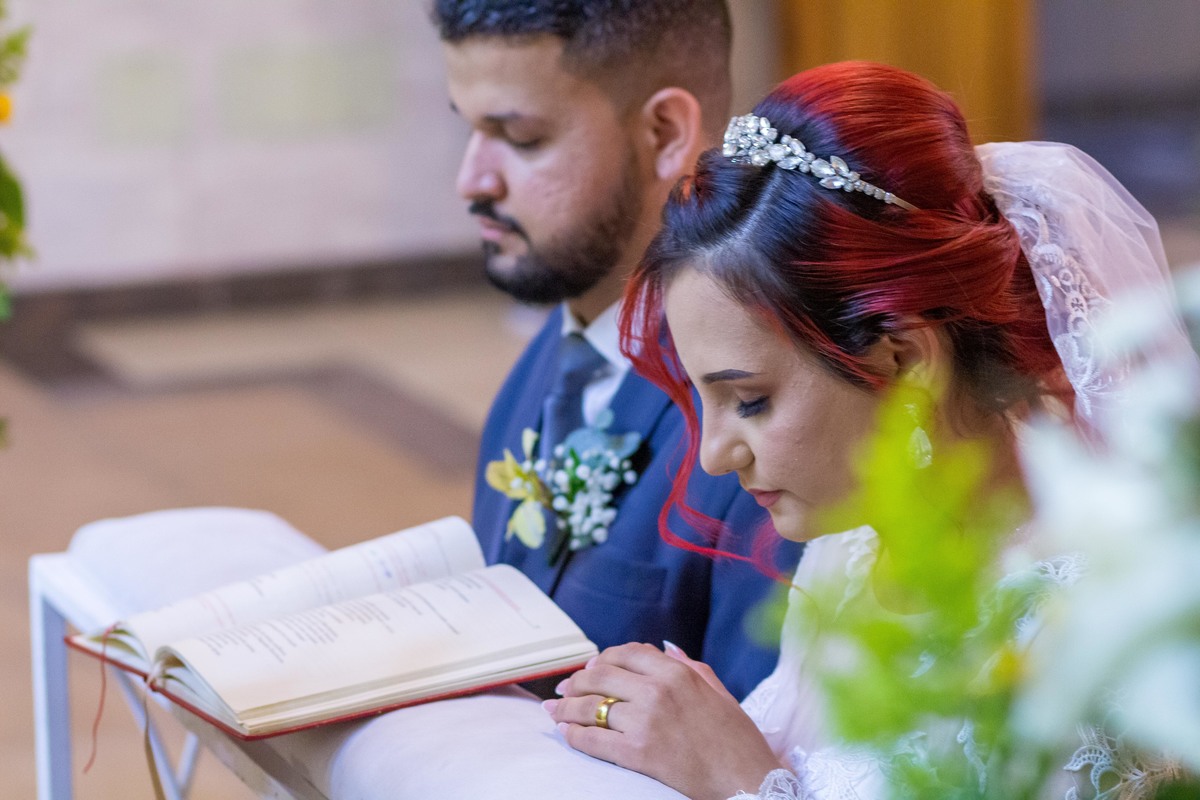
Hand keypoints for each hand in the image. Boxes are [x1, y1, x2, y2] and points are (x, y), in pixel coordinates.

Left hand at [544, 642, 782, 799]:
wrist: (748, 782)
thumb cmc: (738, 741)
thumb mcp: (719, 693)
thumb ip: (689, 666)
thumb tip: (664, 649)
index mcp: (677, 673)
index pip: (624, 654)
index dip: (602, 659)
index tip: (590, 668)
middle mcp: (658, 691)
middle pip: (600, 676)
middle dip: (576, 682)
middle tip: (564, 689)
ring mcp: (646, 722)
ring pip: (592, 707)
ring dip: (566, 708)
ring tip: (555, 711)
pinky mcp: (638, 754)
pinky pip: (594, 740)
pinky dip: (574, 736)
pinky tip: (567, 734)